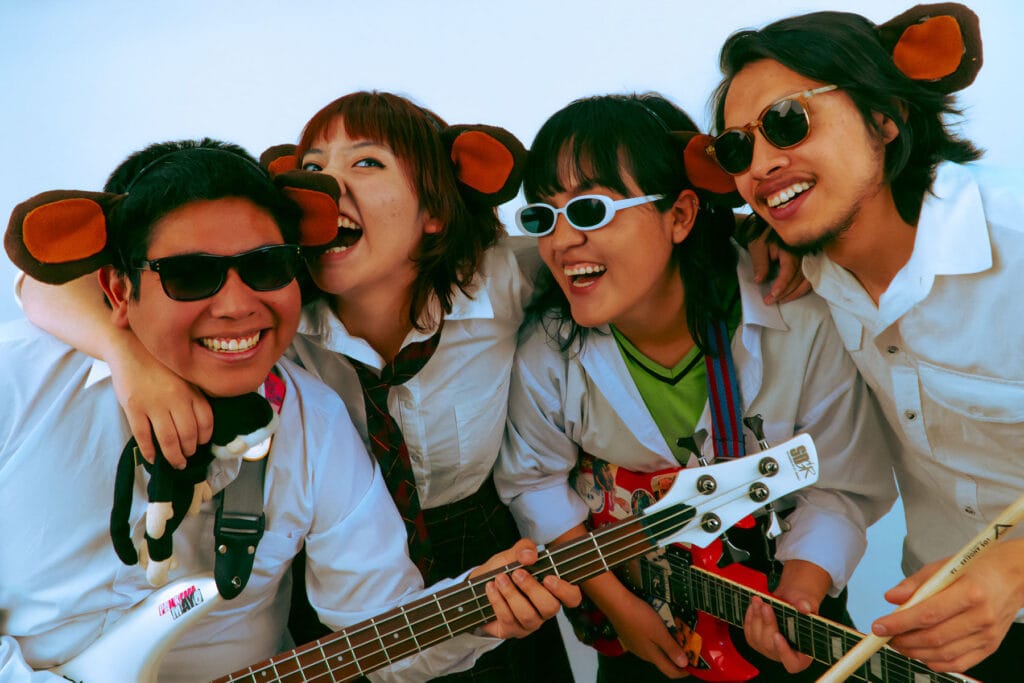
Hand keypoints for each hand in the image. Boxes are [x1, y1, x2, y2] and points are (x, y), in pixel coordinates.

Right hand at [108, 335, 212, 467]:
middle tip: (187, 457)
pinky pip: (143, 435)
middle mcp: (176, 398)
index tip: (201, 444)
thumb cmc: (160, 364)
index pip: (206, 421)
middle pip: (188, 434)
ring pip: (168, 439)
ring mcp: (154, 403)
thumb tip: (201, 425)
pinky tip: (152, 458)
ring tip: (175, 463)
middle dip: (189, 451)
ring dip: (173, 456)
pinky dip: (149, 450)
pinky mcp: (133, 407)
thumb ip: (194, 395)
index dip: (205, 438)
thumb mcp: (184, 376)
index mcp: (191, 390)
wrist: (130, 347)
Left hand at [473, 539, 580, 638]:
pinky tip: (491, 588)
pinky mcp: (511, 631)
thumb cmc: (503, 571)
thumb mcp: (512, 555)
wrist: (479, 586)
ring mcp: (528, 624)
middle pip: (550, 608)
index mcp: (552, 591)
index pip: (572, 598)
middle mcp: (543, 610)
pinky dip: (498, 601)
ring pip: (528, 616)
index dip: (565, 590)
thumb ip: (523, 549)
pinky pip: (508, 620)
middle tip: (517, 573)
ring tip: (499, 579)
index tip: (548, 578)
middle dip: (532, 589)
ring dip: (511, 594)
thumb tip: (530, 555)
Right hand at [606, 590, 690, 677]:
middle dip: (677, 658)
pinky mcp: (629, 636)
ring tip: (676, 637)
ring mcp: (635, 646)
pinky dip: (657, 641)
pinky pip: (647, 643)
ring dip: (667, 648)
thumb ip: (671, 648)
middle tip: (688, 648)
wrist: (616, 604)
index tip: (695, 666)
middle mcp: (643, 654)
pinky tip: (659, 629)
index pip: (670, 672)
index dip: (684, 672)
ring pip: (655, 652)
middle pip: (663, 663)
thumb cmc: (639, 617)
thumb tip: (684, 664)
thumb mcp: (659, 632)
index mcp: (651, 655)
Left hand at [743, 595, 813, 672]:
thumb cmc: (802, 605)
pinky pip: (749, 632)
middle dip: (767, 624)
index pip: (792, 663)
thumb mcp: (808, 602)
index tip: (777, 636)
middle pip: (770, 646)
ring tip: (758, 600)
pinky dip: (750, 617)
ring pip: (757, 638)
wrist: (790, 600)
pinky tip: (754, 605)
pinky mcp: (756, 641)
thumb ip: (806, 605)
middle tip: (766, 606)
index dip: (783, 652)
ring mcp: (768, 649)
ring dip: (756, 617)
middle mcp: (783, 656)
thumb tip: (804, 607)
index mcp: (802, 654)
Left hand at [746, 230, 810, 303]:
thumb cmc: (762, 234)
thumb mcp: (757, 247)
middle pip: (800, 278)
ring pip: (808, 279)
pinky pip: (811, 276)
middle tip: (771, 301)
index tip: (772, 296)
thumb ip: (760, 263)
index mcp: (790, 249)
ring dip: (796, 292)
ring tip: (781, 300)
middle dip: (786, 292)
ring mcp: (807, 256)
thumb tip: (760, 280)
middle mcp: (802, 253)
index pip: (789, 271)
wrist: (770, 224)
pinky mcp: (808, 259)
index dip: (781, 285)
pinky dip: (803, 287)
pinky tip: (794, 293)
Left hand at [872, 540, 1023, 671]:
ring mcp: (988, 635)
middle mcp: (982, 616)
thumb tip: (890, 598)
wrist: (1014, 576)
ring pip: (944, 654)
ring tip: (899, 643)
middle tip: (885, 636)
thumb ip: (916, 583)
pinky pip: (959, 663)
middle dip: (903, 640)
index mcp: (971, 591)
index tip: (878, 626)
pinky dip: (935, 662)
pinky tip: (920, 653)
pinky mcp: (991, 646)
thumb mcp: (944, 566)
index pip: (928, 614)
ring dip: (915, 652)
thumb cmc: (976, 568)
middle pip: (934, 637)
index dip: (900, 623)